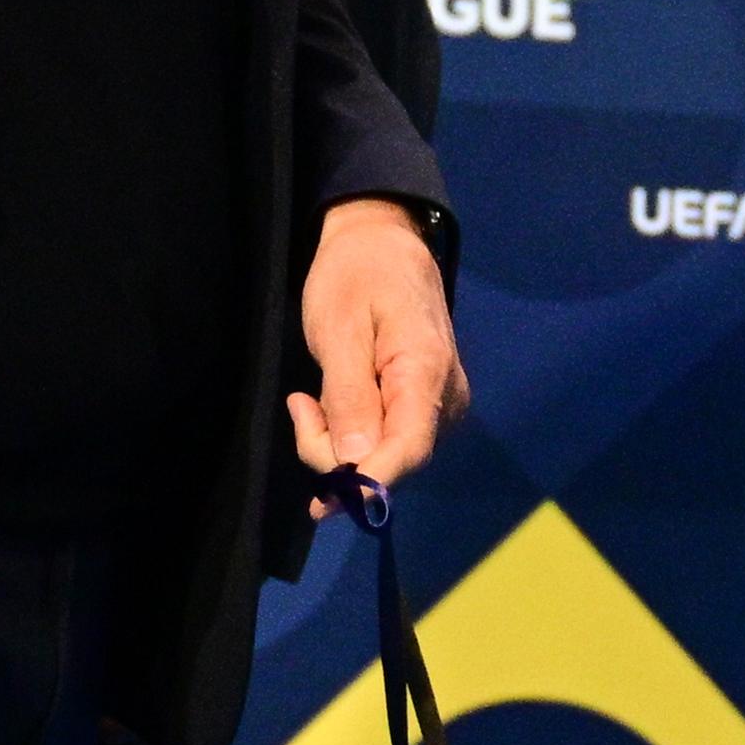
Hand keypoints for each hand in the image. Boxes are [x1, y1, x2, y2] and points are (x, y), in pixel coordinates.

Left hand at [292, 199, 467, 520]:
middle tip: (298, 409)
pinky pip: (388, 440)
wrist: (383, 242)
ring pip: (388, 456)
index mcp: (427, 371)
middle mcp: (445, 397)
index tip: (325, 502)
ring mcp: (439, 403)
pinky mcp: (426, 406)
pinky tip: (326, 403)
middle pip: (395, 460)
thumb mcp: (340, 328)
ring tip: (306, 400)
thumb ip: (349, 395)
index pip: (408, 448)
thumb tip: (357, 461)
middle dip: (340, 457)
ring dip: (340, 445)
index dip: (369, 482)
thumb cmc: (356, 275)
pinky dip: (351, 435)